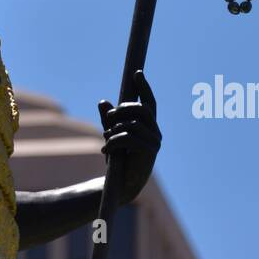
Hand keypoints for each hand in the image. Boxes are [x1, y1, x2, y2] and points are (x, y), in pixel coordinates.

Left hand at [98, 70, 160, 205]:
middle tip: (108, 118)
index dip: (144, 87)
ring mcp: (154, 142)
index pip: (149, 102)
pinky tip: (105, 149)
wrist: (119, 184)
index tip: (137, 74)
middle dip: (122, 110)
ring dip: (114, 129)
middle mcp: (155, 132)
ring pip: (132, 124)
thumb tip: (103, 101)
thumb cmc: (118, 160)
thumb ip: (108, 120)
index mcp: (148, 126)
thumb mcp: (111, 135)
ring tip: (106, 139)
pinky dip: (113, 141)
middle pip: (141, 109)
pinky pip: (129, 137)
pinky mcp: (149, 153)